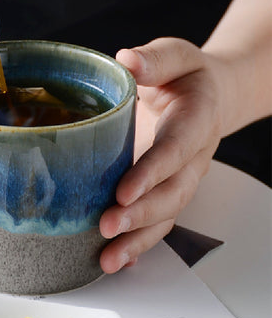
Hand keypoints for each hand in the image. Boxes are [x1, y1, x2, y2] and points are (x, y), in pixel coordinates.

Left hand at [99, 37, 223, 272]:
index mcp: (195, 121)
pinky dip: (138, 244)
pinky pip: (156, 222)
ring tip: (107, 260)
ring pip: (165, 217)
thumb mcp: (176, 56)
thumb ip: (156, 59)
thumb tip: (128, 59)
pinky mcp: (165, 191)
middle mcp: (191, 159)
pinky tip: (116, 261)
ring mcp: (179, 180)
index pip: (175, 150)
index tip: (123, 192)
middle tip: (107, 227)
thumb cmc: (187, 77)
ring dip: (137, 240)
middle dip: (141, 215)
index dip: (152, 172)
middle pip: (172, 194)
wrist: (210, 98)